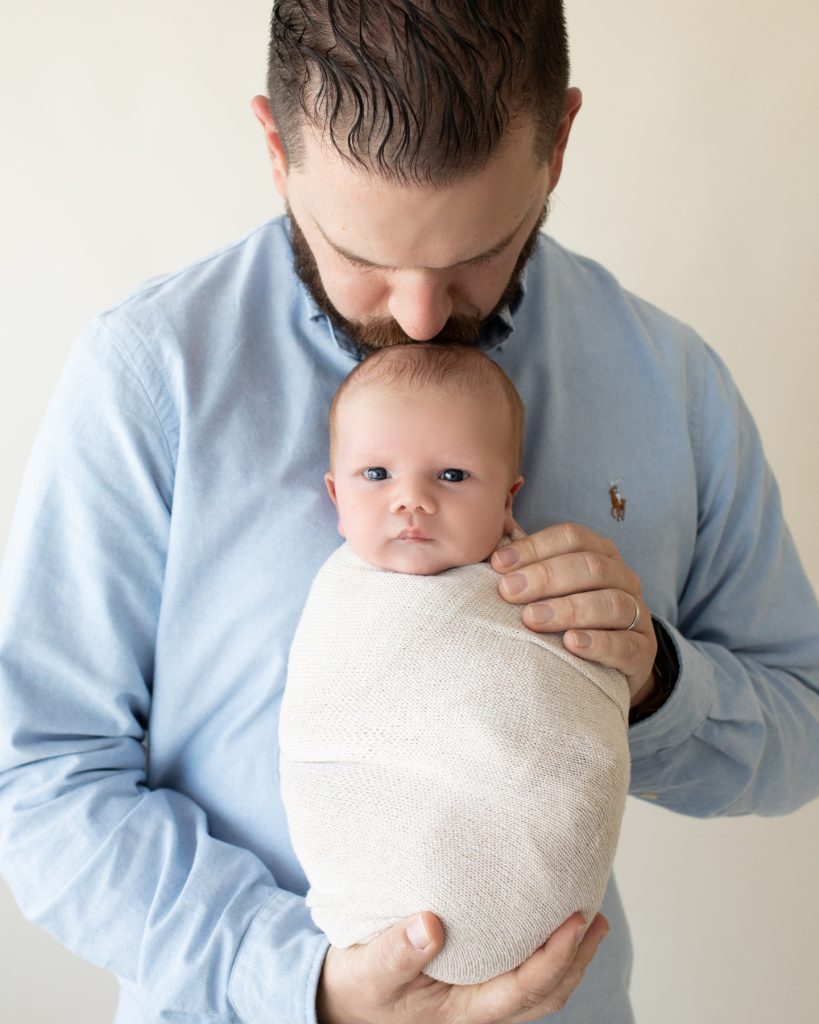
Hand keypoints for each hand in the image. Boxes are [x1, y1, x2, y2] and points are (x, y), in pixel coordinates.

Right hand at [316, 910, 608, 1023]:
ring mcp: (480, 1003)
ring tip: (588, 921)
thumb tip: (430, 925)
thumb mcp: (370, 971)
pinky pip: (522, 979)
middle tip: (597, 918)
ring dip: (568, 959)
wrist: (343, 1004)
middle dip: (577, 960)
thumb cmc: (360, 987)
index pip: (524, 988)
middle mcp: (480, 1011)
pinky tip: (546, 927)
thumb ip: (397, 951)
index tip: (576, 920)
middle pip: (546, 994)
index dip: (556, 957)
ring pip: (539, 990)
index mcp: (464, 1011)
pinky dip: (545, 956)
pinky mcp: (475, 988)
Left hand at [492, 521, 657, 705]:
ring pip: (611, 603)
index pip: (572, 537)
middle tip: (508, 592)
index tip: (498, 564)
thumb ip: (526, 561)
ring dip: (568, 609)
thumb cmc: (567, 617)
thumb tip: (496, 528)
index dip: (535, 546)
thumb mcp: (550, 587)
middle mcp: (623, 578)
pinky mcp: (642, 651)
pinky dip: (597, 643)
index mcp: (601, 553)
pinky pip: (625, 644)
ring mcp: (638, 615)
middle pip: (591, 566)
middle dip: (546, 577)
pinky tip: (571, 644)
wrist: (608, 667)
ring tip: (531, 619)